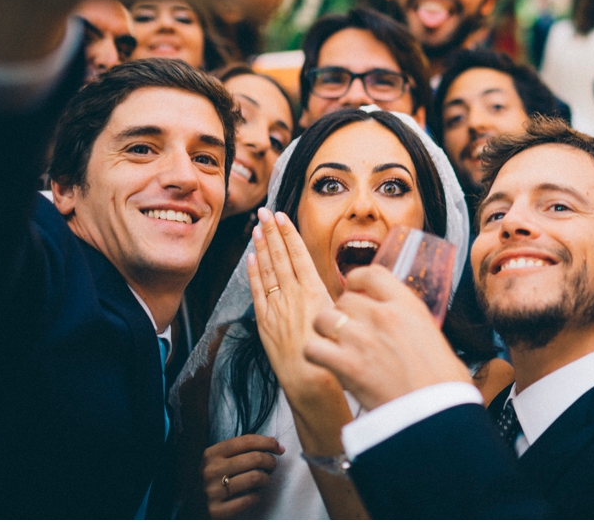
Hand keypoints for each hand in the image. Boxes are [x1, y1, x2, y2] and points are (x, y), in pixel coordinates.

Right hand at [201, 433, 283, 518]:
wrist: (193, 506)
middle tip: (272, 466)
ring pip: (255, 478)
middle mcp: (210, 470)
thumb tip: (275, 443)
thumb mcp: (220, 459)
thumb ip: (242, 449)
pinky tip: (254, 494)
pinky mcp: (216, 510)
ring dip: (266, 479)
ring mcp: (212, 491)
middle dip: (271, 461)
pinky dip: (257, 496)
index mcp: (211, 453)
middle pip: (255, 458)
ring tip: (264, 480)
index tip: (279, 448)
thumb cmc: (214, 479)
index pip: (247, 441)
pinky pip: (249, 499)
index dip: (268, 442)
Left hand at [246, 208, 341, 405]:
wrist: (311, 380)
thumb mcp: (341, 318)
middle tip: (264, 212)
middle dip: (272, 232)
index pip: (299, 254)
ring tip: (256, 229)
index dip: (289, 233)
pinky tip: (250, 260)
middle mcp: (294, 295)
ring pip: (267, 270)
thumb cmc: (333, 353)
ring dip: (261, 247)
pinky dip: (253, 273)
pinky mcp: (265, 322)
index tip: (282, 216)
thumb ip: (335, 299)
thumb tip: (343, 287)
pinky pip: (257, 292)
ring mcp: (277, 307)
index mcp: (315, 291)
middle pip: (280, 256)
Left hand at [305, 266, 472, 410]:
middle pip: (344, 298)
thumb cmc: (444, 383)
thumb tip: (407, 325)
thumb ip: (413, 324)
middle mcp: (383, 315)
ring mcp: (363, 339)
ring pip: (324, 318)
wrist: (439, 414)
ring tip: (334, 347)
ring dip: (325, 332)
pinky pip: (313, 348)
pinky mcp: (347, 365)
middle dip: (342, 313)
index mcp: (407, 305)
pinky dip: (315, 355)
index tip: (354, 291)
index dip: (356, 281)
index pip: (370, 274)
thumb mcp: (434, 338)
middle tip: (347, 332)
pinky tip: (327, 364)